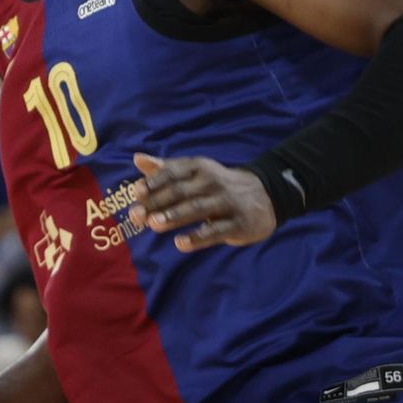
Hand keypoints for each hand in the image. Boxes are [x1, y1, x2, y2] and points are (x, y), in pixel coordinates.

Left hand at [125, 152, 277, 251]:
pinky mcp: (239, 223)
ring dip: (174, 216)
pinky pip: (216, 231)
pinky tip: (180, 244)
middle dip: (158, 202)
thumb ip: (165, 169)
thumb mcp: (195, 172)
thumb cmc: (217, 185)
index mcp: (199, 168)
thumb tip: (137, 159)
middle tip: (136, 214)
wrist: (266, 195)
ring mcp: (227, 202)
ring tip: (153, 224)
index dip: (155, 181)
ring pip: (197, 209)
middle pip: (181, 191)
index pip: (174, 173)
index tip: (136, 191)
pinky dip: (198, 237)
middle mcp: (213, 182)